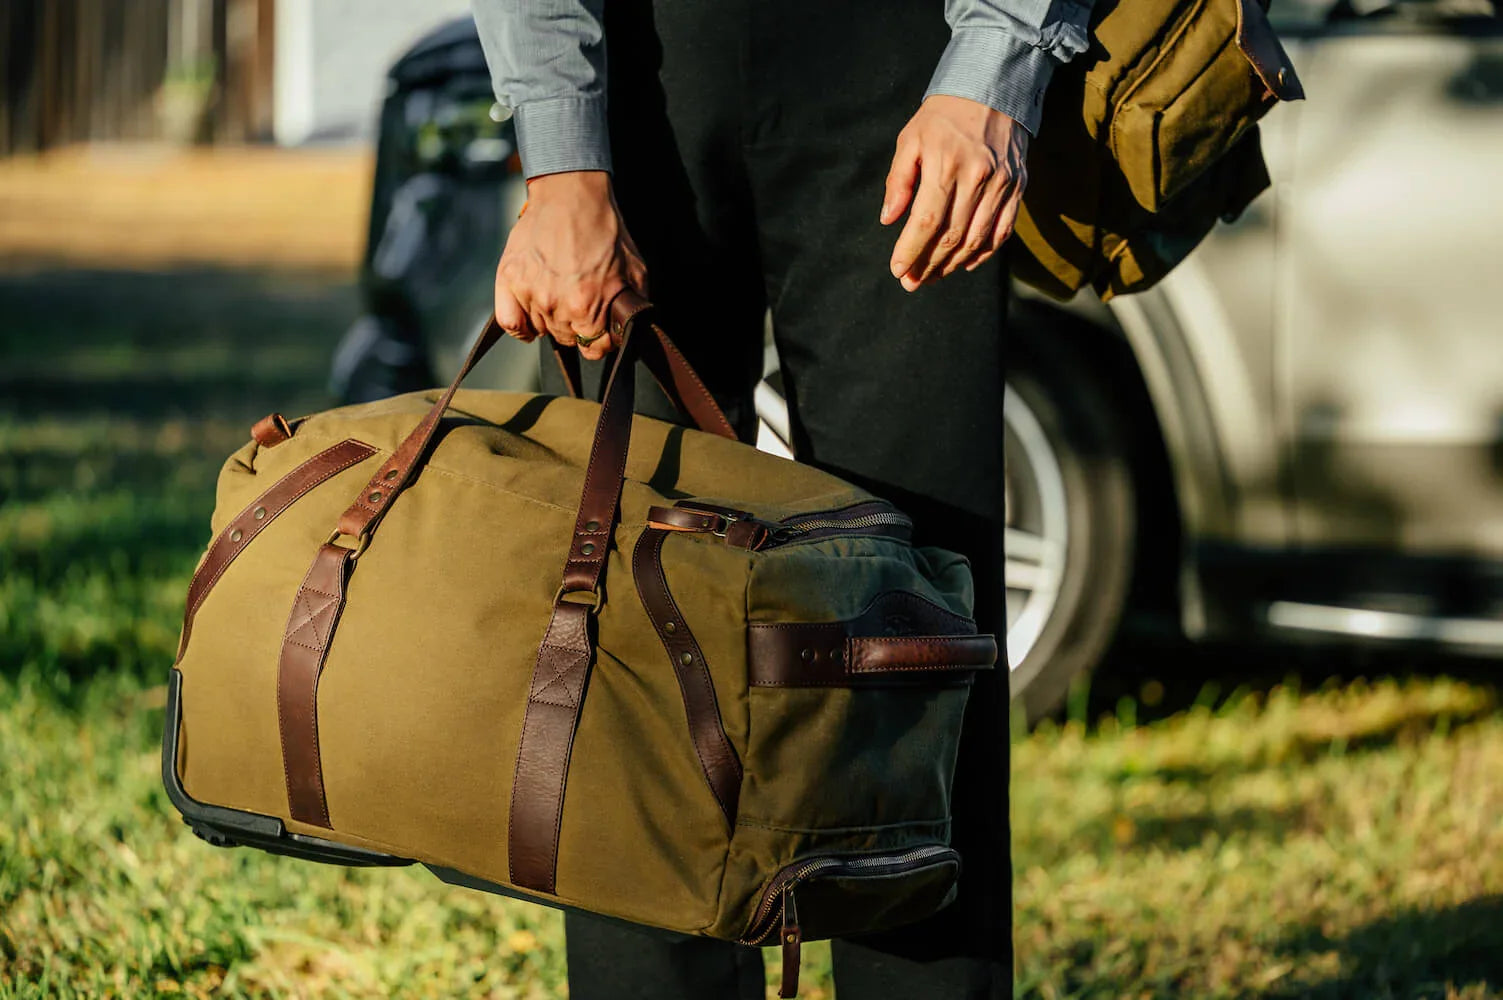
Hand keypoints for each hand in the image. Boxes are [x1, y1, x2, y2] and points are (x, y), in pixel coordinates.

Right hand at [494, 170, 647, 360]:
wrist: (571, 194)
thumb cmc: (605, 229)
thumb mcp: (635, 271)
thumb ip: (633, 309)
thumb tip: (628, 334)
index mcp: (588, 307)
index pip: (593, 349)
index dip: (600, 339)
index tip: (600, 326)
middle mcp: (555, 305)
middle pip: (566, 339)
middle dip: (577, 325)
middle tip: (581, 298)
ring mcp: (529, 294)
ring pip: (541, 330)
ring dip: (551, 318)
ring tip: (560, 290)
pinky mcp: (508, 280)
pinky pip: (510, 323)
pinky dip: (520, 325)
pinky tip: (532, 312)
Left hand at [881, 95, 1028, 291]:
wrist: (994, 85)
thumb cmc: (944, 114)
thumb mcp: (911, 138)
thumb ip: (899, 180)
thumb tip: (889, 218)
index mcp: (945, 165)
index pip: (926, 222)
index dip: (910, 251)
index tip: (897, 270)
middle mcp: (977, 177)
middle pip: (951, 236)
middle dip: (928, 264)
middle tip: (911, 282)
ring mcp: (1001, 184)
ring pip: (977, 239)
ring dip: (952, 264)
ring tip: (932, 277)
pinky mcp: (1017, 186)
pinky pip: (1002, 230)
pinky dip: (985, 252)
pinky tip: (965, 263)